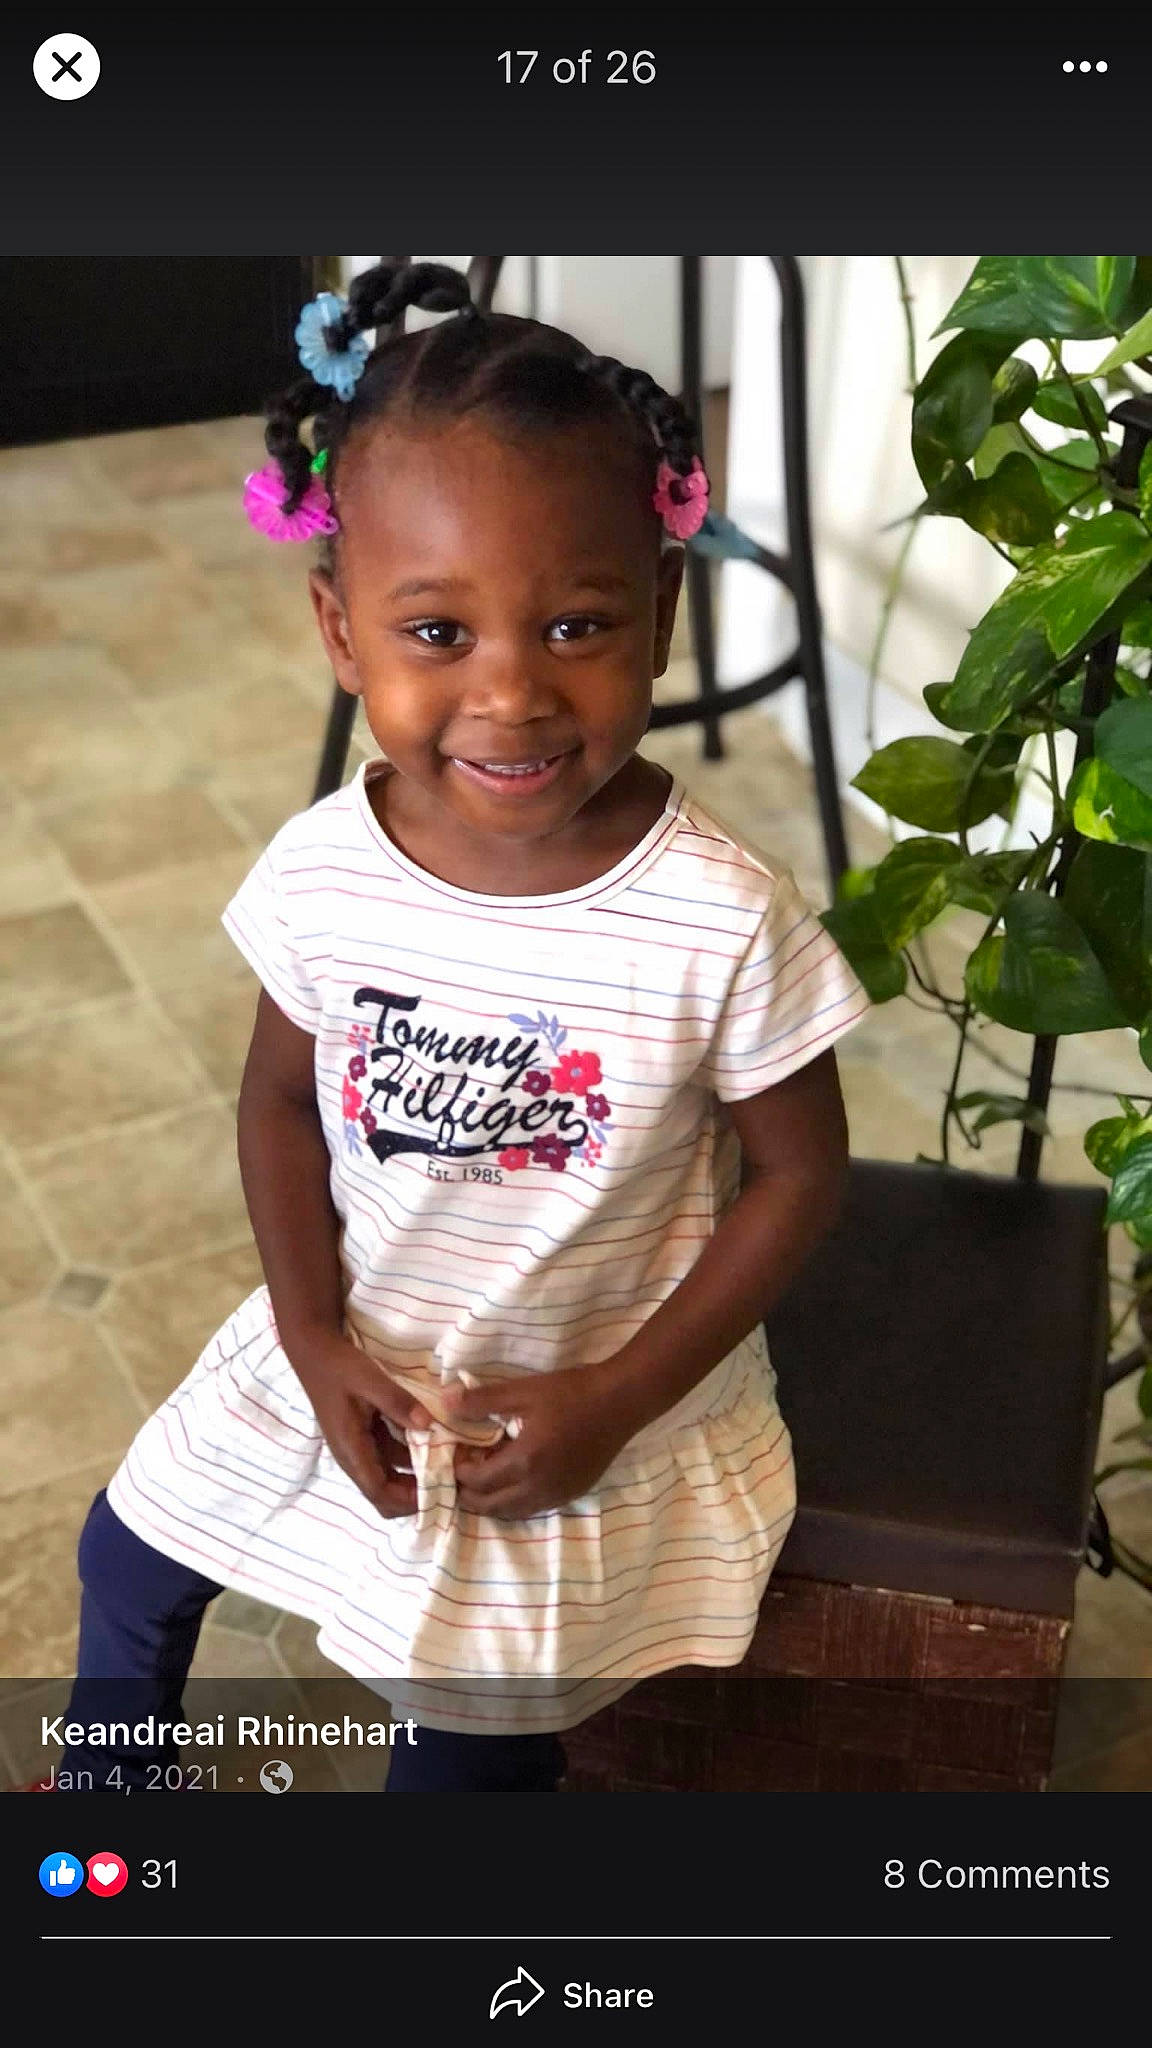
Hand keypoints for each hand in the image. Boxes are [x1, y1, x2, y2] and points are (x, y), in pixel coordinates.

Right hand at [287, 1333, 432, 1517]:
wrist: (314, 1352)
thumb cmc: (339, 1367)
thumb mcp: (370, 1380)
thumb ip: (397, 1403)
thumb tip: (428, 1426)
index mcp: (351, 1449)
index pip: (378, 1492)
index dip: (407, 1500)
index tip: (438, 1491)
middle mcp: (354, 1456)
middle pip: (384, 1493)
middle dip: (413, 1494)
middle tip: (447, 1480)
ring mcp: (359, 1448)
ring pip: (389, 1476)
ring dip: (414, 1475)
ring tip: (446, 1464)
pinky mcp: (365, 1437)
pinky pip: (389, 1456)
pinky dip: (409, 1457)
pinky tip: (432, 1442)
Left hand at [442, 1365, 632, 1519]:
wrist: (621, 1402)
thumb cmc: (572, 1392)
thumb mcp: (524, 1391)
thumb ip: (482, 1400)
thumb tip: (445, 1402)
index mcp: (524, 1462)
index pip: (477, 1482)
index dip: (459, 1471)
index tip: (456, 1453)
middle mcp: (539, 1488)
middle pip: (491, 1507)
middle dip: (469, 1494)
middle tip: (462, 1473)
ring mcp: (558, 1495)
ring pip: (513, 1513)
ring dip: (492, 1502)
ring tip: (484, 1480)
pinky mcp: (572, 1494)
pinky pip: (534, 1508)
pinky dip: (515, 1502)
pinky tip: (515, 1480)